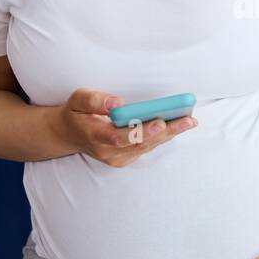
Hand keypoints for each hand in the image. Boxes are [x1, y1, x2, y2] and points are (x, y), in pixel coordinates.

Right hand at [56, 89, 196, 167]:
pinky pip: (148, 147)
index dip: (142, 132)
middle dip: (166, 131)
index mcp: (95, 136)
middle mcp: (108, 152)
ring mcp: (118, 158)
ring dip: (170, 134)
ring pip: (148, 146)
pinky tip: (179, 125)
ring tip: (189, 121)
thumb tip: (118, 102)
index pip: (120, 137)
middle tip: (188, 120)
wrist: (69, 134)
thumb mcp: (77, 100)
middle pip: (141, 143)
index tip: (160, 122)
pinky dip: (163, 136)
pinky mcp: (126, 158)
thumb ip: (95, 100)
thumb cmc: (76, 114)